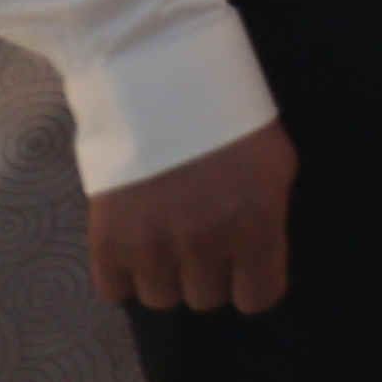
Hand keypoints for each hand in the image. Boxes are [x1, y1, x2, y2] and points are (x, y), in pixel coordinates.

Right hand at [88, 120, 294, 314]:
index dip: (252, 284)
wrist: (161, 84)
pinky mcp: (108, 241)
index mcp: (256, 224)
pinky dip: (124, 275)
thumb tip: (258, 256)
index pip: (259, 297)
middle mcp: (207, 243)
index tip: (245, 271)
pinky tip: (134, 246)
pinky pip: (115, 290)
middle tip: (201, 242)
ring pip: (162, 298)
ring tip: (165, 240)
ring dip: (166, 276)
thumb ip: (266, 218)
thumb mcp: (274, 166)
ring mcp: (154, 246)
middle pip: (207, 298)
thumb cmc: (230, 117)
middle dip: (208, 274)